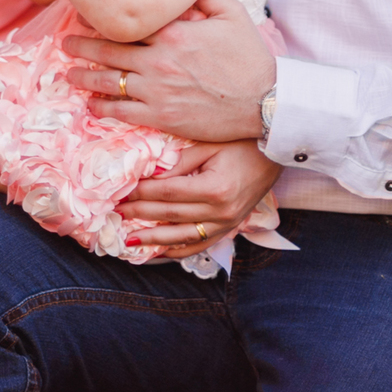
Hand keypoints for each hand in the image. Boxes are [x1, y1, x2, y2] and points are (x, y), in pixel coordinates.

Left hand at [64, 0, 275, 141]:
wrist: (264, 101)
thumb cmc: (249, 56)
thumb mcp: (232, 13)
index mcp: (174, 32)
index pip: (128, 22)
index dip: (102, 19)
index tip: (84, 15)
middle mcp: (159, 60)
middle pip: (109, 50)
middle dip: (83, 46)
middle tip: (64, 43)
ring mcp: (157, 91)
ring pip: (109, 81)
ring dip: (84, 76)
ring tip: (68, 73)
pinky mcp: (161, 117)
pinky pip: (122, 112)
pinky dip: (102, 108)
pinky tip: (91, 105)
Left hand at [118, 140, 280, 258]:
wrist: (275, 150)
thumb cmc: (241, 140)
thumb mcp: (209, 143)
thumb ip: (179, 160)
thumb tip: (148, 175)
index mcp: (215, 188)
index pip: (168, 193)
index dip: (142, 193)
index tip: (122, 192)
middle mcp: (222, 211)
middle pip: (172, 216)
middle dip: (141, 214)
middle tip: (116, 212)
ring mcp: (228, 223)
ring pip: (184, 237)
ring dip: (154, 239)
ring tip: (130, 239)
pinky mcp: (231, 227)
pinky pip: (202, 244)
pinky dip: (180, 249)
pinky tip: (161, 251)